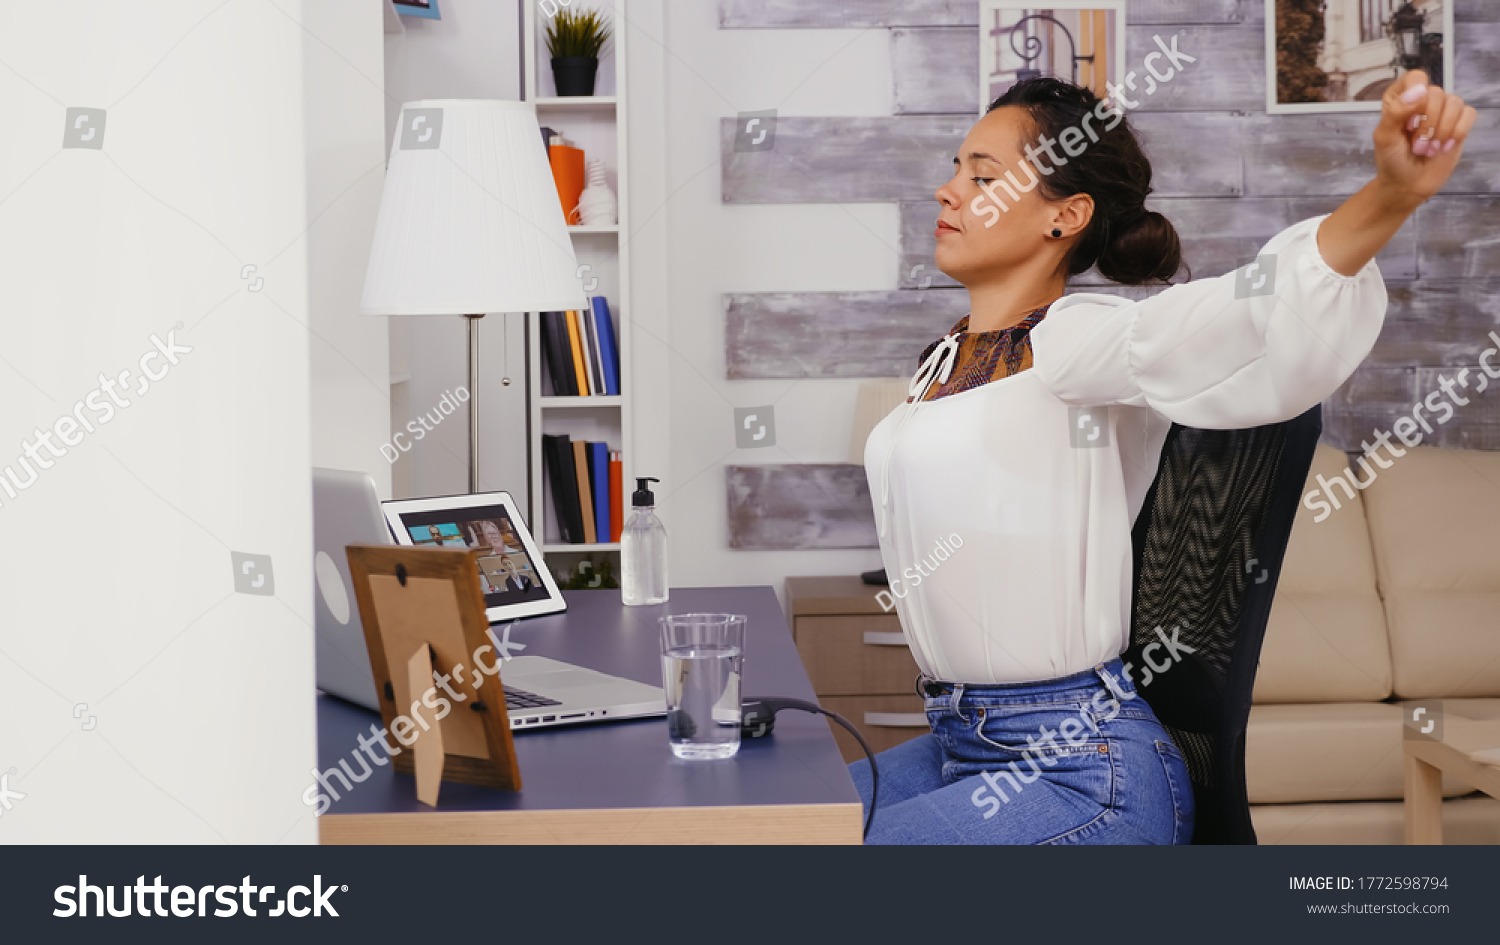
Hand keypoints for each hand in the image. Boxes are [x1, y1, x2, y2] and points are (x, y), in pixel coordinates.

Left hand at [1373, 70, 1477, 209]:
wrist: (1407, 185)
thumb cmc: (1391, 160)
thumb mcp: (1384, 138)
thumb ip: (1396, 112)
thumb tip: (1420, 90)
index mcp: (1400, 98)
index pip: (1415, 77)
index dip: (1416, 96)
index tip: (1408, 122)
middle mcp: (1422, 100)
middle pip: (1436, 93)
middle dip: (1426, 124)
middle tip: (1416, 145)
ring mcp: (1442, 111)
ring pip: (1454, 102)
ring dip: (1441, 131)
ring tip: (1428, 149)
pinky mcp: (1458, 123)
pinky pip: (1469, 113)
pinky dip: (1457, 131)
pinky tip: (1444, 147)